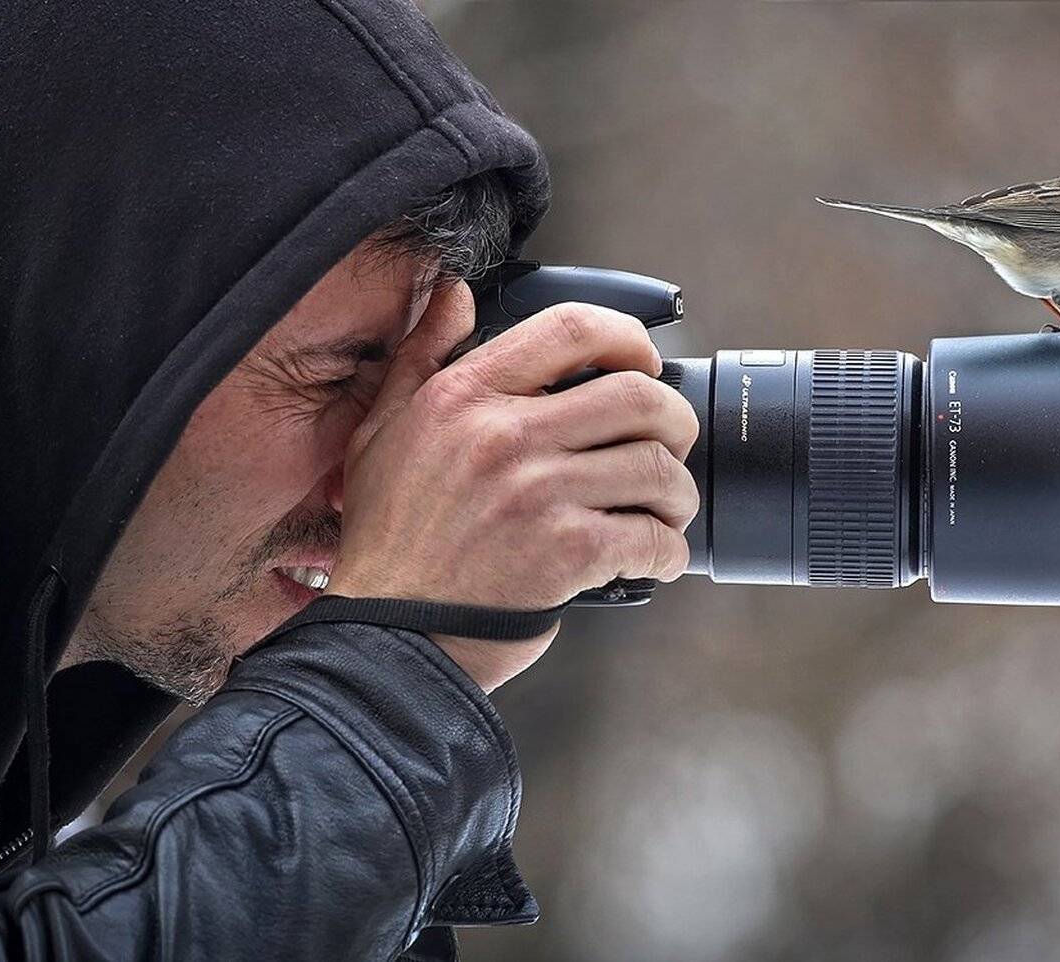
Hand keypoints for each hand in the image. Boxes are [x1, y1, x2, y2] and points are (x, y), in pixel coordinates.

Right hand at [327, 283, 699, 690]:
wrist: (391, 638)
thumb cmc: (392, 542)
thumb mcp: (382, 432)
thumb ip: (421, 357)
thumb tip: (451, 294)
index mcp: (465, 396)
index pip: (572, 328)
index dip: (629, 338)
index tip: (645, 364)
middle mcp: (505, 436)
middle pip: (638, 395)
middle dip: (674, 423)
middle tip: (669, 449)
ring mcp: (539, 493)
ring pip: (656, 468)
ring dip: (677, 494)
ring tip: (664, 511)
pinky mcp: (566, 552)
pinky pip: (652, 536)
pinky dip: (669, 551)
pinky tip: (654, 558)